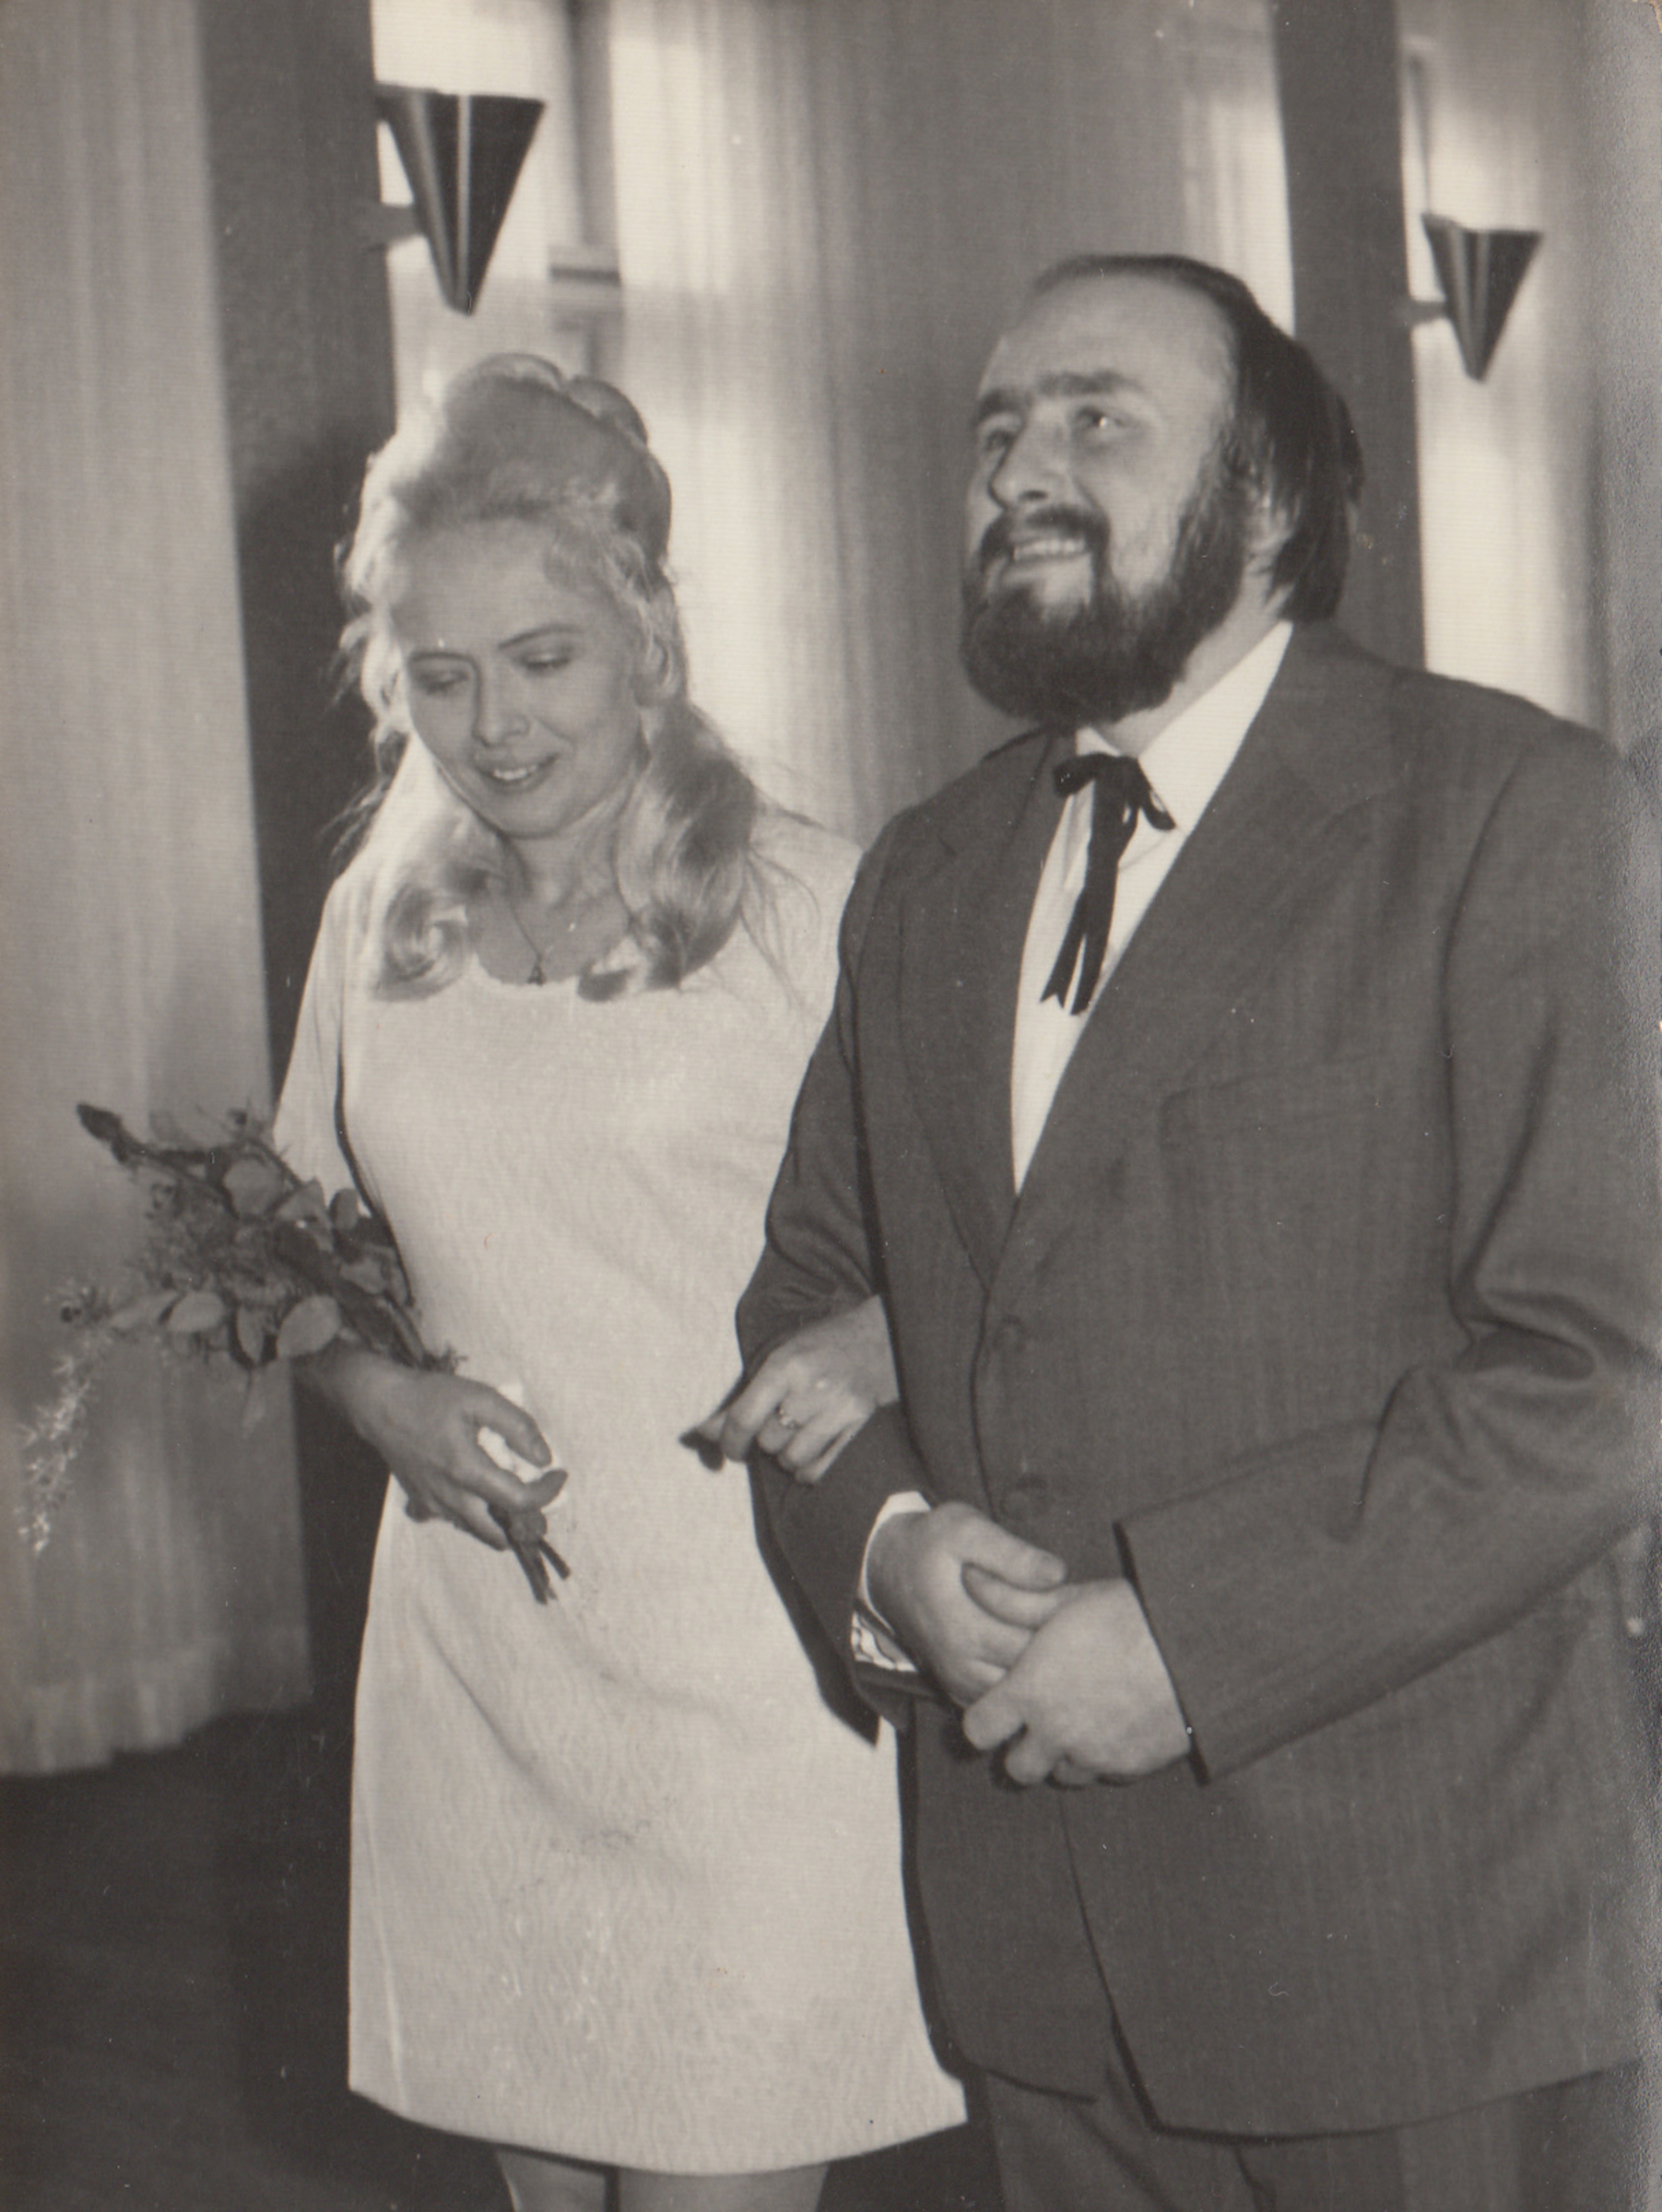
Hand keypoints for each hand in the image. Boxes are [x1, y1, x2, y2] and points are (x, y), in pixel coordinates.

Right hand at [311, 1347, 564, 1551]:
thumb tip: (544, 1457)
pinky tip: (475, 1490)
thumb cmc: (430, 1397)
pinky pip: (452, 1521)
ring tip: (510, 1489)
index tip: (558, 1474)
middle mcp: (448, 1498)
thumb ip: (518, 1426)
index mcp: (466, 1471)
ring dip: (499, 1519)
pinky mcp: (420, 1504)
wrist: (379, 1403)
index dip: (547, 1492)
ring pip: (476, 1530)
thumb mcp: (481, 1398)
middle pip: (498, 1534)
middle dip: (524, 1522)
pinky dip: (471, 1513)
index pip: (520, 1501)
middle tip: (536, 1495)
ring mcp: (431, 1505)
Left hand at [692, 1298, 897, 1481]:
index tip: (730, 1448)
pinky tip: (807, 1458)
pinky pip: (820, 1469)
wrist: (881, 1337)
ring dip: (786, 1456)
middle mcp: (811, 1387)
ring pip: (792, 1458)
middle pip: (768, 1441)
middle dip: (765, 1440)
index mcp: (785, 1364)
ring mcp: (838, 1407)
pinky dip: (807, 1472)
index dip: (729, 1441)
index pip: (743, 1418)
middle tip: (775, 1426)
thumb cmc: (820, 1346)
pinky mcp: (859, 1424)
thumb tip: (702, 1433)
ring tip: (793, 1437)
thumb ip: (741, 1397)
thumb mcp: (778, 1358)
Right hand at [867, 1502, 1067, 1703]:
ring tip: (1054, 1637)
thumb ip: (1010, 1553)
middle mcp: (961, 1665)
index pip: (1035, 1646)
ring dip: (1038, 1670)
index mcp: (965, 1629)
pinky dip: (1018, 1682)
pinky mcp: (957, 1686)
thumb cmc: (930, 1544)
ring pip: (1016, 1693)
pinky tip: (1029, 1652)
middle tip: (1074, 1621)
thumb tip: (1058, 1574)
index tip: (1076, 1603)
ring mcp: (958, 1680)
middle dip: (1057, 1651)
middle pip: (1030, 1674)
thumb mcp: (965, 1530)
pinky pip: (998, 1698)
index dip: (1063, 1626)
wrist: (887, 1567)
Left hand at [961, 1578, 1191, 1783]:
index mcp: (1031, 1693)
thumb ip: (1011, 1599)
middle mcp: (1057, 1734)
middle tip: (1040, 1720)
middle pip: (1018, 1770)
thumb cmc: (1127, 1615)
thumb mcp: (1065, 1599)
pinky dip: (1103, 1758)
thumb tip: (968, 1577)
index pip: (978, 1731)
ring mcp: (1096, 1757)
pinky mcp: (1131, 1768)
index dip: (985, 1719)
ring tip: (1083, 1718)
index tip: (999, 1704)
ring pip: (1064, 1775)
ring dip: (1065, 1755)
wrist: (1198, 1647)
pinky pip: (1104, 1774)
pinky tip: (1117, 1723)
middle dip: (1023, 1750)